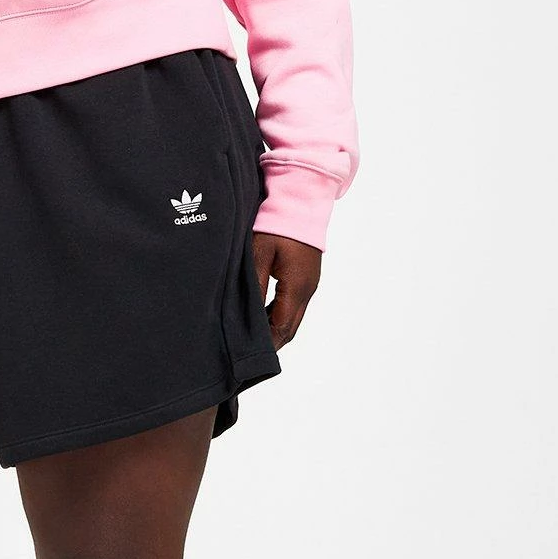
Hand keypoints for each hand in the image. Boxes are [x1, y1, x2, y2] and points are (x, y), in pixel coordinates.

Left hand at [251, 232, 321, 350]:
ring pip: (292, 318)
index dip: (266, 346)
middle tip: (248, 358)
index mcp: (297, 287)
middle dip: (271, 344)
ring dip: (275, 330)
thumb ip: (254, 286)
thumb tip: (247, 316)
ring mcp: (310, 284)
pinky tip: (262, 318)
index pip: (282, 328)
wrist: (301, 199)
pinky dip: (279, 316)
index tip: (249, 359)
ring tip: (252, 342)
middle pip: (290, 328)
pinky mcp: (307, 277)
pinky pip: (293, 305)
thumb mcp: (258, 254)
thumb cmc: (277, 223)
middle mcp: (308, 290)